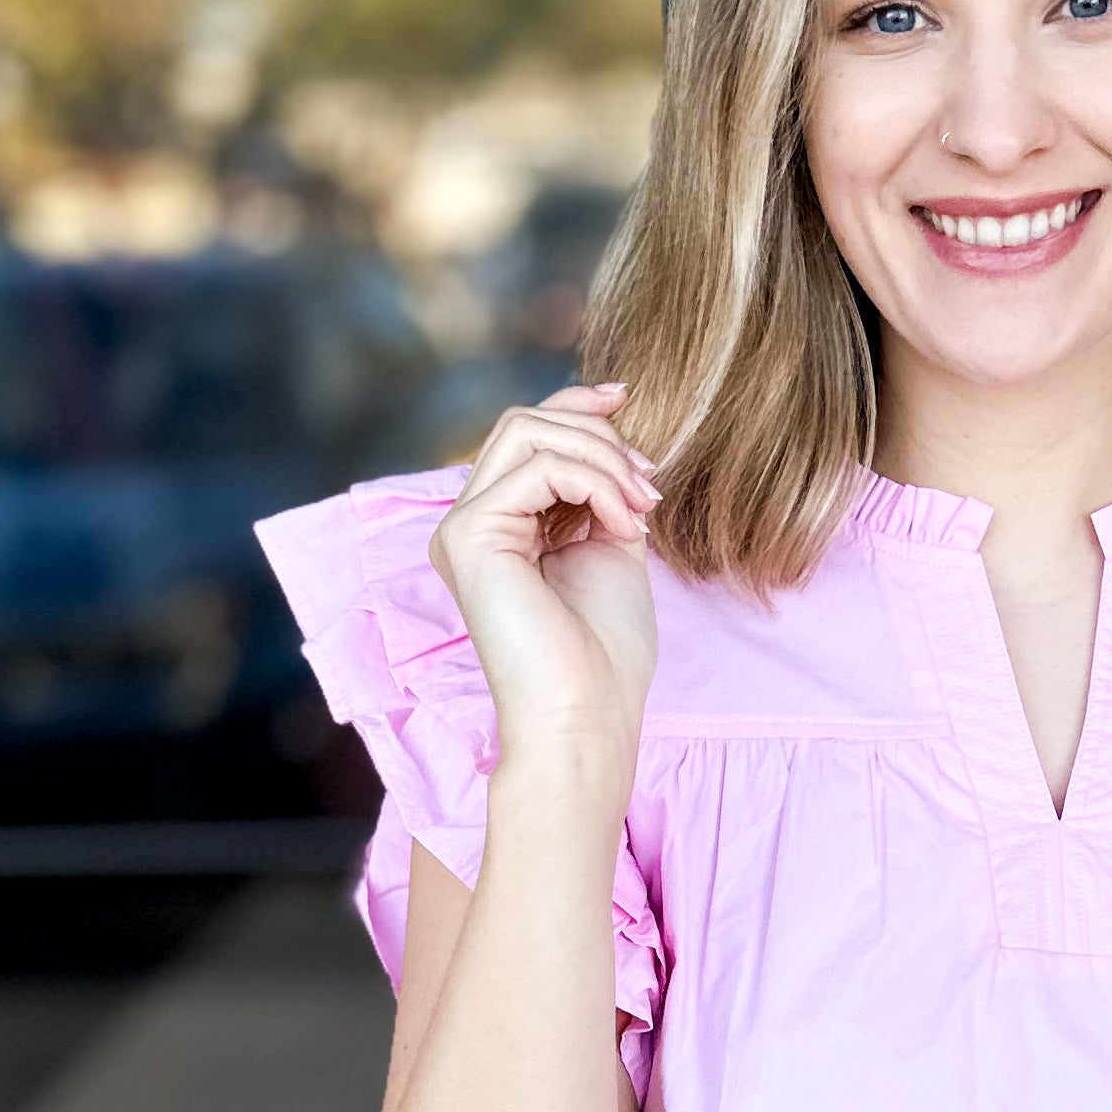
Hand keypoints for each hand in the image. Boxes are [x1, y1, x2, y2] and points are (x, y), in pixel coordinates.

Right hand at [428, 381, 658, 776]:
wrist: (587, 714)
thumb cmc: (604, 652)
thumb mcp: (612, 543)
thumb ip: (603, 486)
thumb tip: (613, 419)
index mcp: (501, 526)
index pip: (528, 435)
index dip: (576, 404)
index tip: (627, 397)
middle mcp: (470, 523)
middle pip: (526, 422)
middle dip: (600, 439)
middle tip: (650, 487)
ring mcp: (462, 528)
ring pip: (529, 432)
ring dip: (602, 458)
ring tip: (640, 507)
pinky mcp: (468, 536)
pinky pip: (539, 468)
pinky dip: (595, 484)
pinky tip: (621, 524)